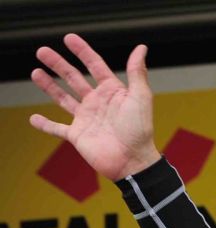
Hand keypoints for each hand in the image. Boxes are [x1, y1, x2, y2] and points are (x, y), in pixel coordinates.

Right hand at [29, 33, 160, 180]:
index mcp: (112, 92)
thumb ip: (137, 72)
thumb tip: (141, 48)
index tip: (69, 38)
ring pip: (63, 98)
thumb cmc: (140, 130)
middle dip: (58, 64)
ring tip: (35, 73)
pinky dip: (45, 125)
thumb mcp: (140, 97)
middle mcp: (98, 103)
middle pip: (74, 78)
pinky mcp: (77, 135)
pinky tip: (33, 118)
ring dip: (49, 86)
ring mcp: (86, 119)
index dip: (82, 51)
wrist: (133, 161)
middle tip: (42, 51)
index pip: (95, 66)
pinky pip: (57, 129)